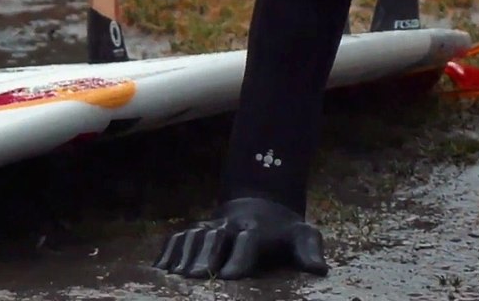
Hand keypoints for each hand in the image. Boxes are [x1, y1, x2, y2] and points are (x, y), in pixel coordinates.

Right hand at [152, 197, 328, 279]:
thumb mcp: (303, 236)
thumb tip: (319, 270)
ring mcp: (211, 225)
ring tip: (175, 276)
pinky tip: (159, 269)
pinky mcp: (197, 228)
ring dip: (183, 255)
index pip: (248, 242)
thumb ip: (310, 250)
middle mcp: (231, 225)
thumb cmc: (283, 231)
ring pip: (194, 235)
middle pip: (215, 237)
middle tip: (196, 277)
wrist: (261, 202)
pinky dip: (168, 251)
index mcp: (257, 230)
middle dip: (205, 256)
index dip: (239, 258)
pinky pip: (178, 236)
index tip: (230, 277)